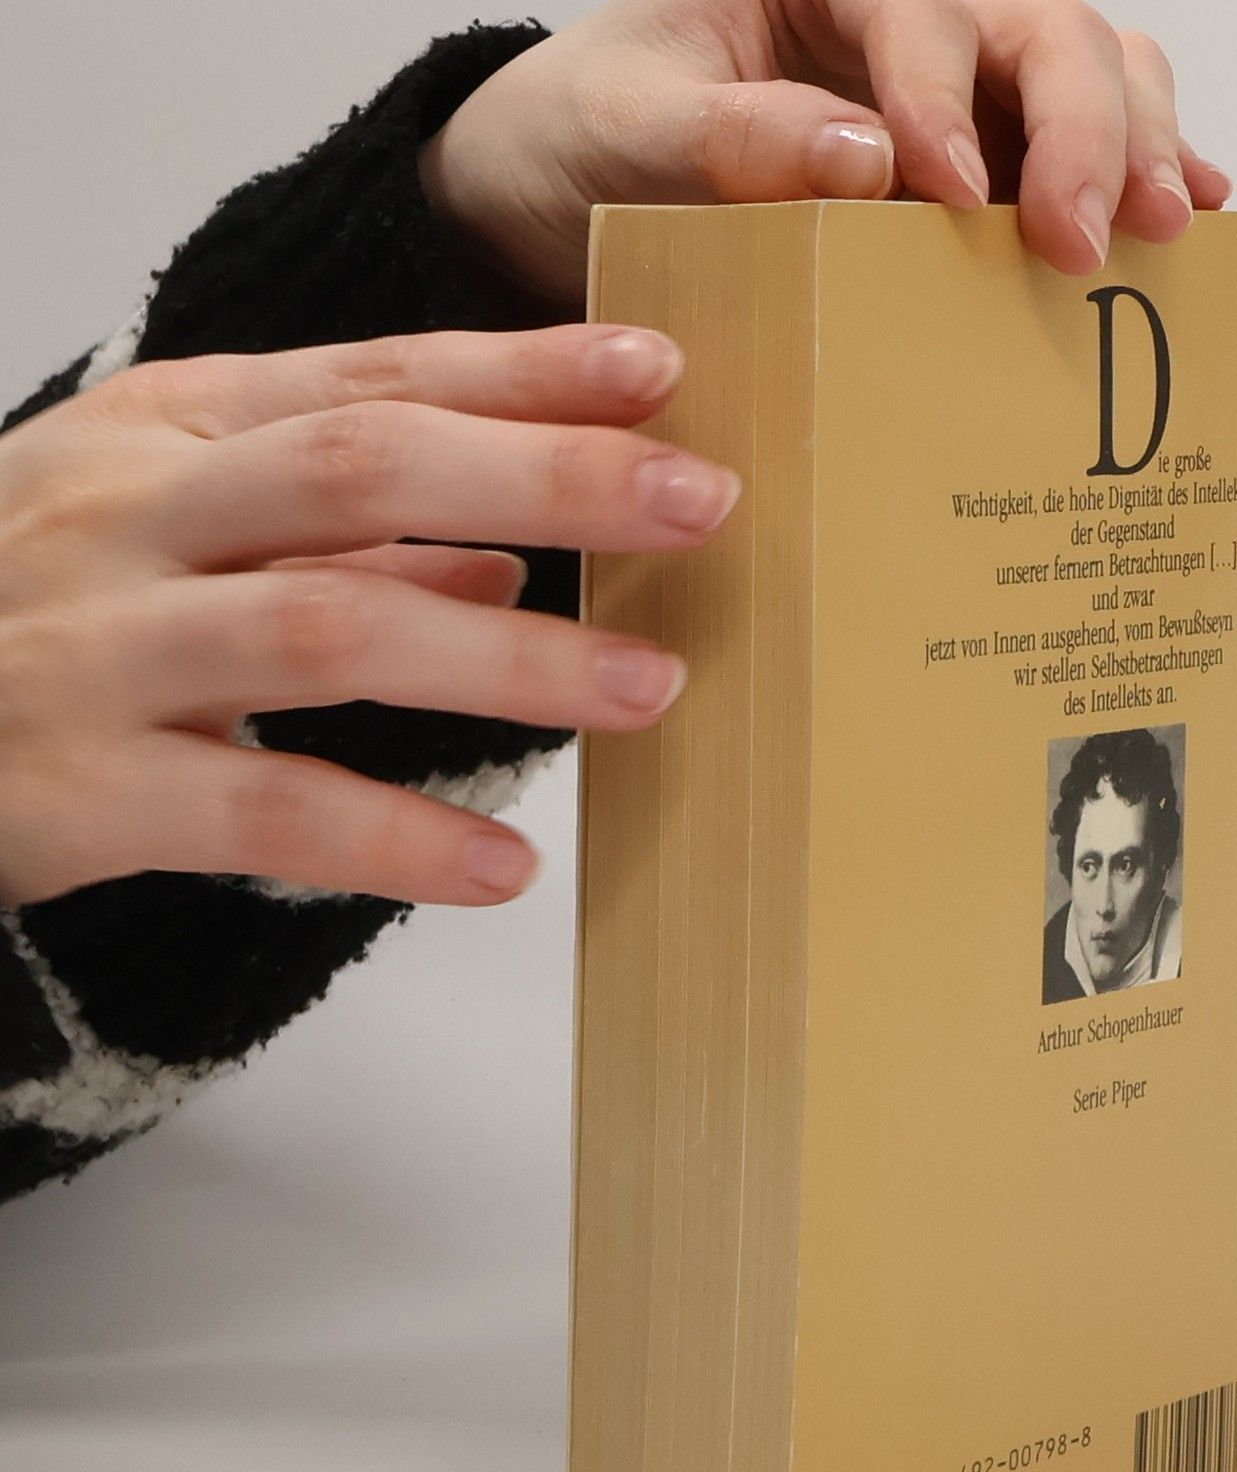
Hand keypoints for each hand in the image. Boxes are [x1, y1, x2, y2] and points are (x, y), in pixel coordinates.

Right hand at [0, 323, 731, 907]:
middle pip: (361, 467)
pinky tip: (505, 867)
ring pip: (327, 628)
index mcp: (164, 433)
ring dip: (505, 658)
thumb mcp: (173, 533)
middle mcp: (132, 517)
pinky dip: (396, 837)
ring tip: (649, 689)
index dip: (518, 374)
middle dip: (544, 478)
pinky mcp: (79, 786)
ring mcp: (99, 646)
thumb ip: (338, 540)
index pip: (368, 381)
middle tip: (699, 503)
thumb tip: (508, 557)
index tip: (656, 369)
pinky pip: (262, 809)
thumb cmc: (39, 612)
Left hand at [420, 0, 1233, 305]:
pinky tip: (1189, 212)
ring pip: (1085, 70)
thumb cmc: (581, 137)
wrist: (554, 190)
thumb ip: (731, 138)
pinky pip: (1071, 146)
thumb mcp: (626, 127)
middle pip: (1039, 30)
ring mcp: (952, 86)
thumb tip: (866, 160)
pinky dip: (1136, 171)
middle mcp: (904, 18)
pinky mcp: (973, 157)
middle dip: (1084, 127)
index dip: (949, 96)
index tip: (955, 197)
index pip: (919, 11)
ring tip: (1163, 226)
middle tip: (1089, 232)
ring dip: (1136, 142)